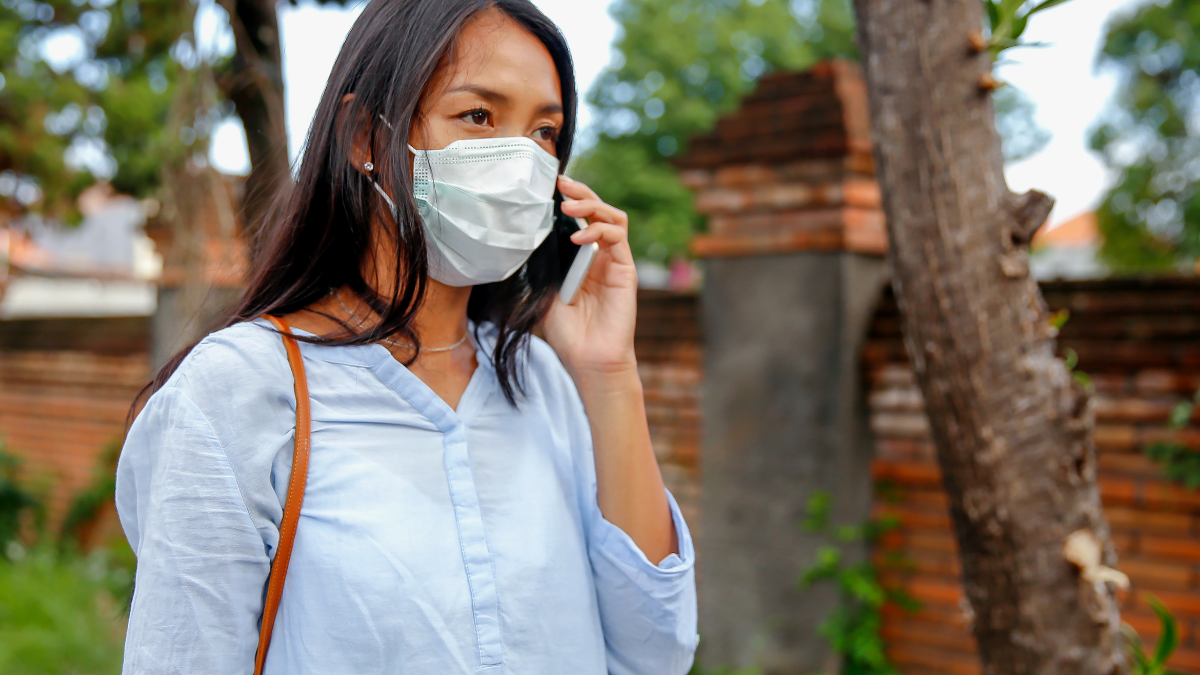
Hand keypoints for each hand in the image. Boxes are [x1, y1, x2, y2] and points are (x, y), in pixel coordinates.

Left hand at [542, 175, 638, 379]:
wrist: (587, 360)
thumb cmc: (567, 333)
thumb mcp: (544, 292)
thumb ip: (543, 266)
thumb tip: (525, 237)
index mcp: (582, 259)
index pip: (580, 219)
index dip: (569, 200)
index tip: (548, 188)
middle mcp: (601, 256)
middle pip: (598, 210)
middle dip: (581, 193)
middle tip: (561, 183)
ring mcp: (615, 261)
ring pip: (613, 216)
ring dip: (592, 205)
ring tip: (569, 207)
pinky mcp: (626, 270)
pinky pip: (618, 238)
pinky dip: (599, 230)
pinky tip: (579, 237)